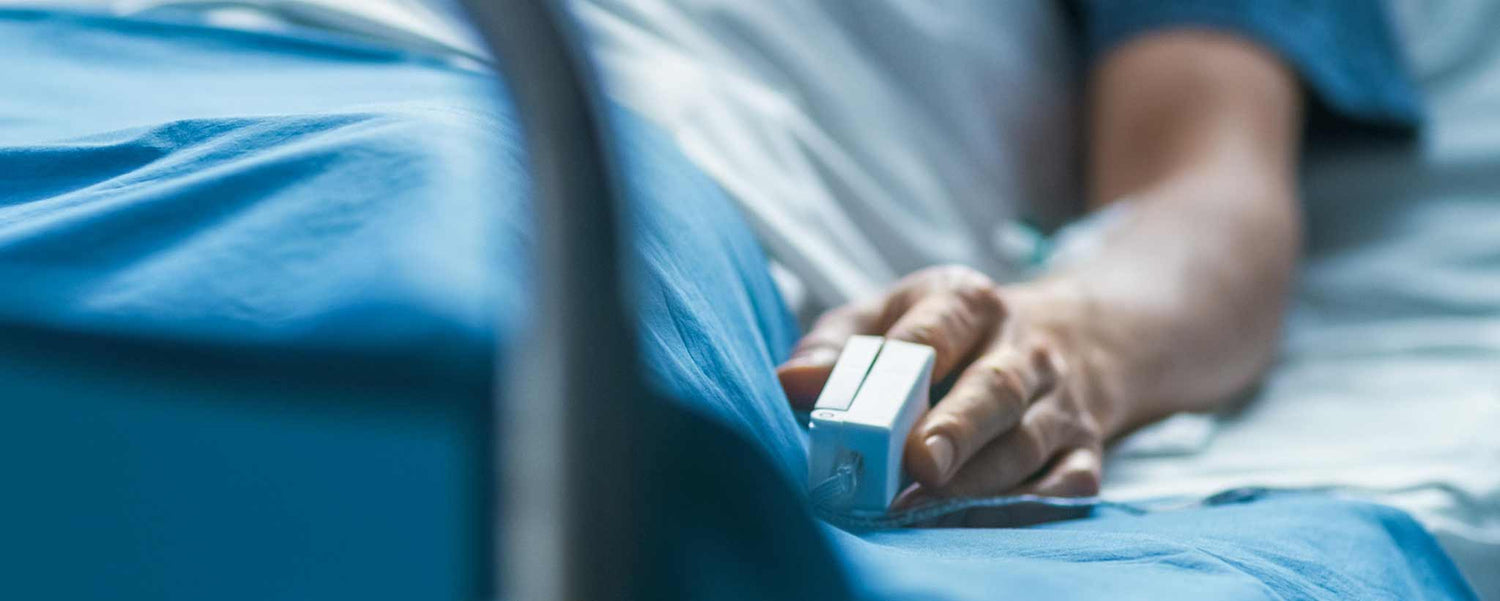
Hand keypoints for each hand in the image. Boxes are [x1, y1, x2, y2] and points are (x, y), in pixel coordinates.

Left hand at [778, 266, 1113, 510]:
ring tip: (925, 509)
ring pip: (1026, 442)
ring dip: (978, 481)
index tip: (880, 404)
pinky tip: (975, 523)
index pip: (940, 327)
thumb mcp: (886, 316)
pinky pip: (1065, 485)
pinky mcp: (1084, 449)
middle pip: (994, 388)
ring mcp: (1059, 401)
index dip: (911, 360)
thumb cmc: (943, 337)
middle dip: (957, 428)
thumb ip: (835, 346)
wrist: (1058, 340)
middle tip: (920, 465)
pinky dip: (1024, 509)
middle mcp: (1024, 349)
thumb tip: (790, 384)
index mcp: (969, 302)